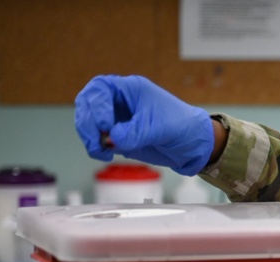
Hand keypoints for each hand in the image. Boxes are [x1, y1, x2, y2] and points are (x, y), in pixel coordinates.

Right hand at [74, 75, 214, 175]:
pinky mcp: (117, 135)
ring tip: (102, 153)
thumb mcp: (160, 127)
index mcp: (129, 89)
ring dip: (89, 137)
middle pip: (88, 104)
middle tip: (97, 142)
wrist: (191, 146)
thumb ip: (136, 132)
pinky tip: (106, 154)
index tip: (107, 126)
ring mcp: (116, 118)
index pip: (100, 89)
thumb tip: (113, 139)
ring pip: (88, 122)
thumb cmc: (181, 126)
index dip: (97, 106)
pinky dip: (96, 146)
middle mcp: (119, 101)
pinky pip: (97, 138)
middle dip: (87, 123)